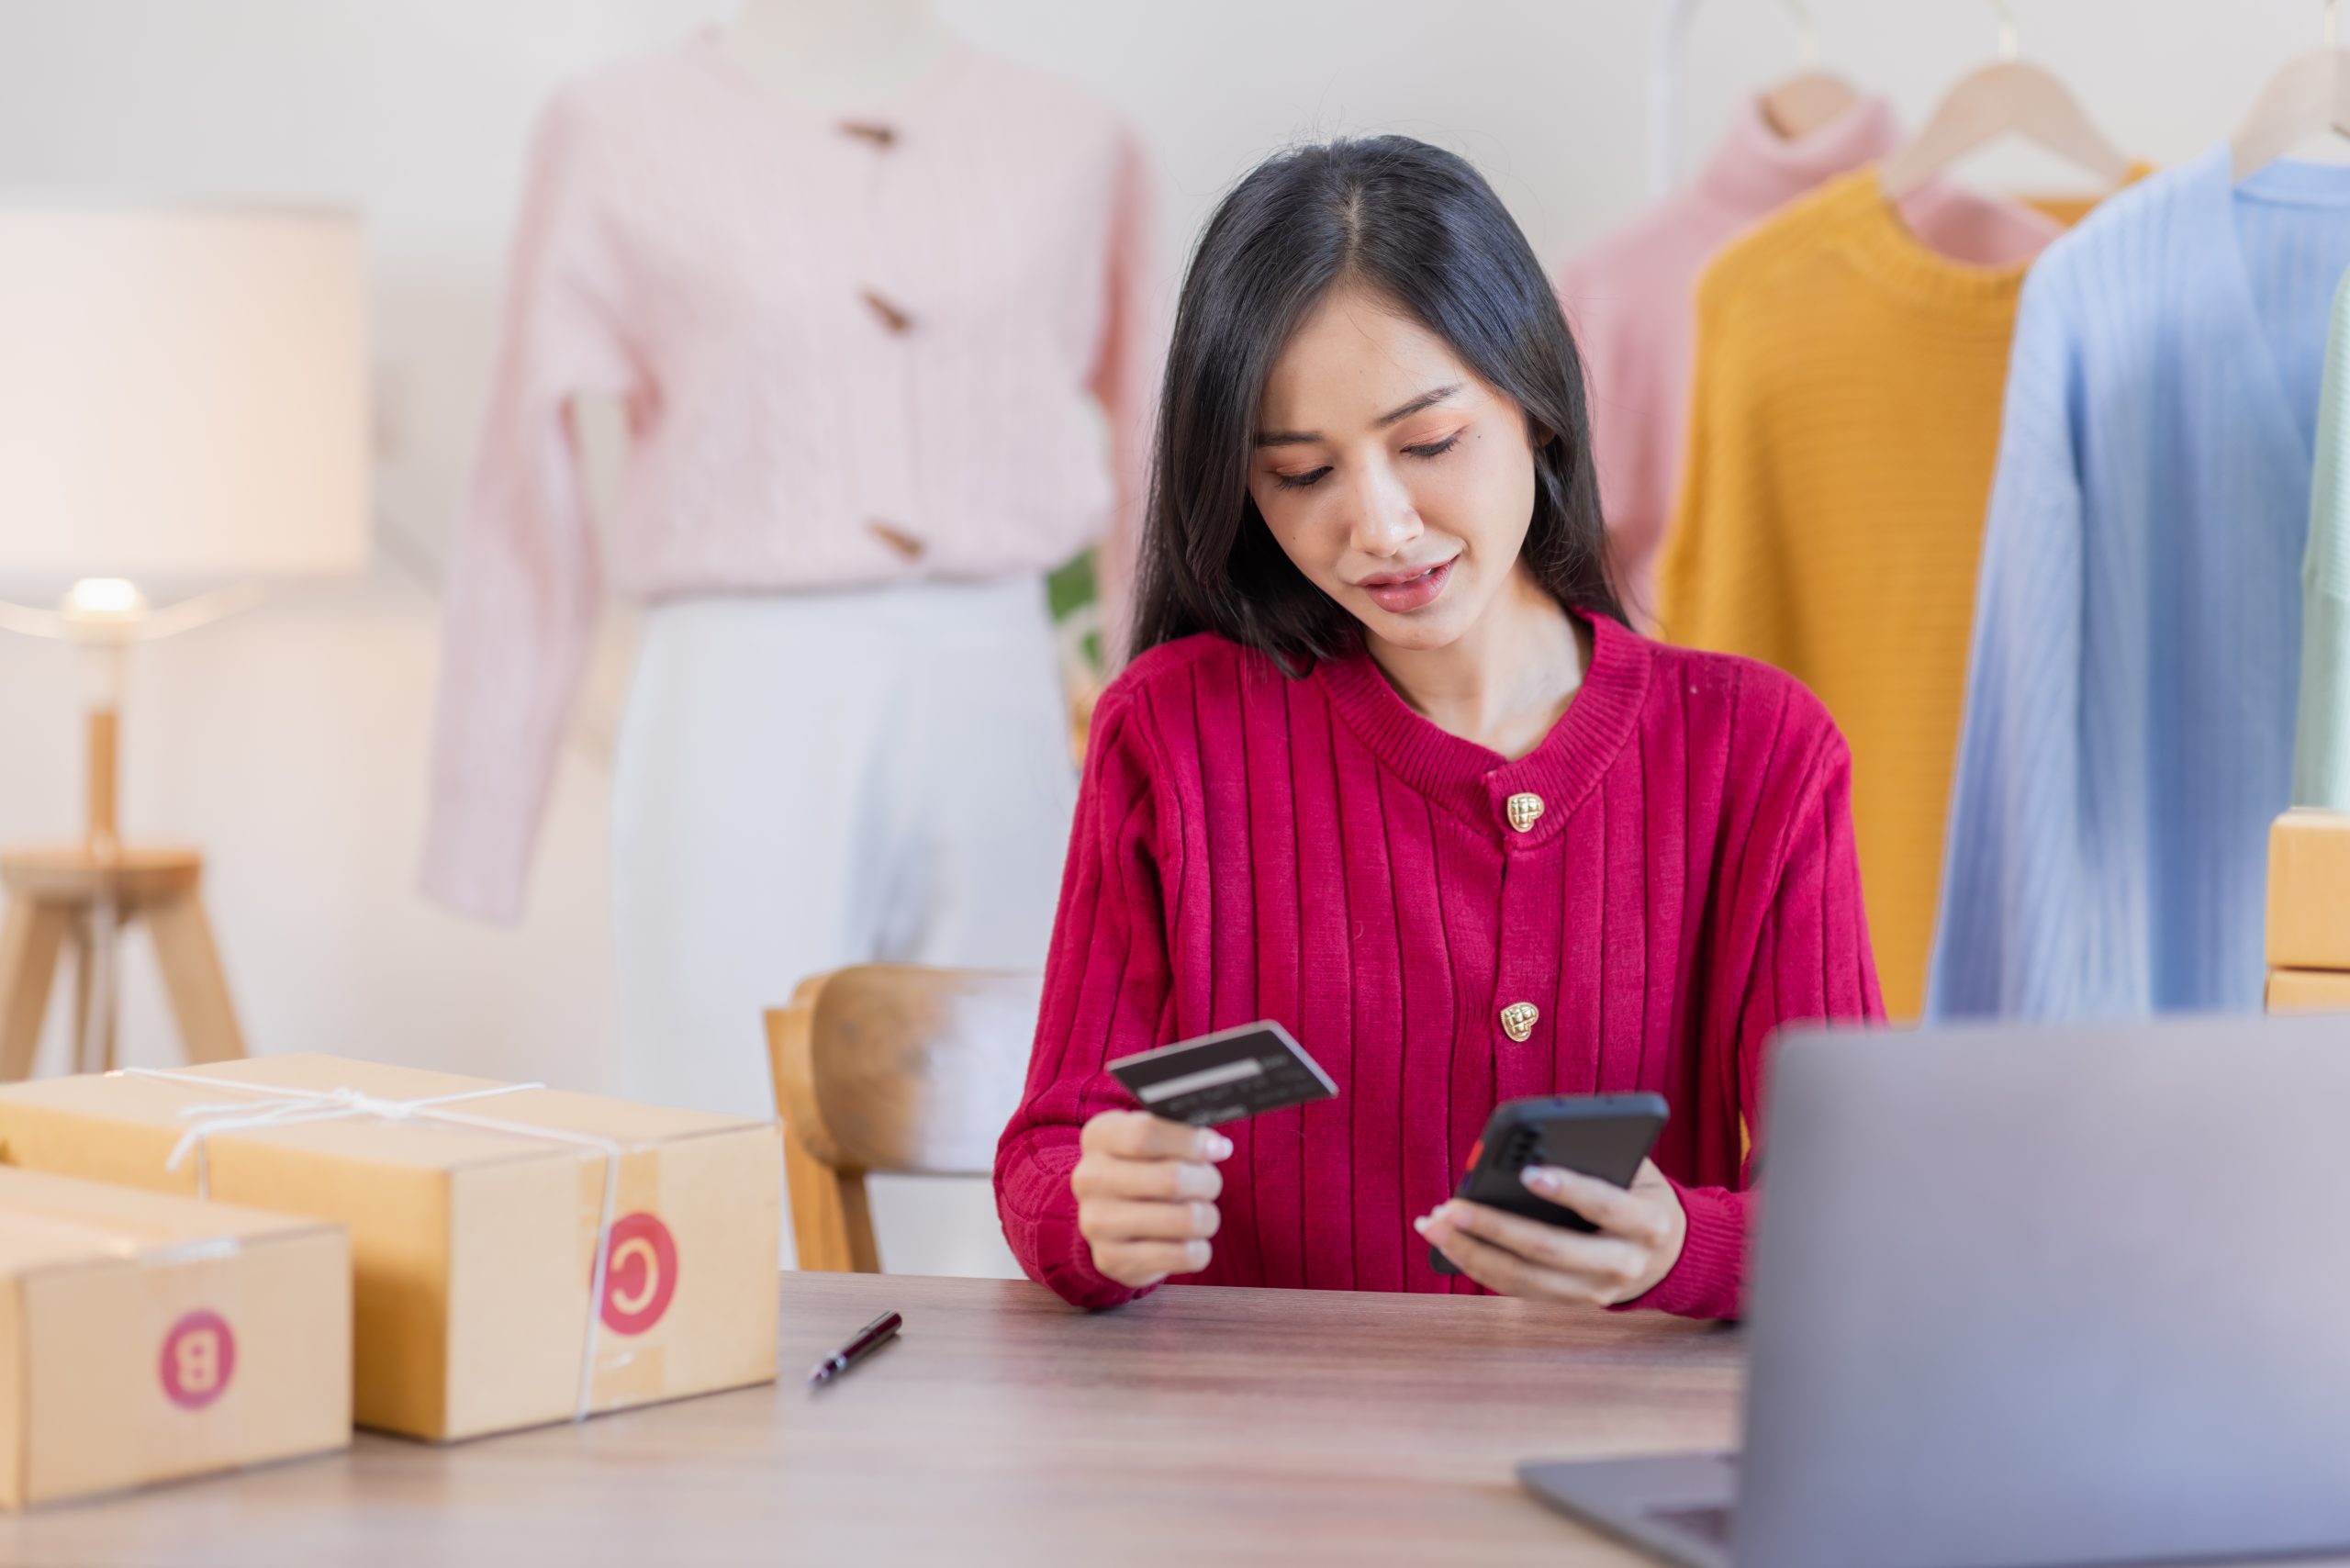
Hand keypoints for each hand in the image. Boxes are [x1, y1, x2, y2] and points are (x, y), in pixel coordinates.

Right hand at [1073, 1110, 1231, 1288]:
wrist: (1110, 1221)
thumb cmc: (1143, 1170)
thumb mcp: (1155, 1141)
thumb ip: (1185, 1136)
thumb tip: (1218, 1147)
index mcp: (1098, 1137)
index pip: (1147, 1134)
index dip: (1191, 1142)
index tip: (1217, 1149)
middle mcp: (1089, 1179)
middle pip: (1171, 1179)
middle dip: (1208, 1181)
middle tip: (1210, 1184)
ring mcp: (1096, 1223)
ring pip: (1184, 1220)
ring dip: (1208, 1217)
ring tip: (1201, 1214)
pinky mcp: (1112, 1260)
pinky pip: (1183, 1255)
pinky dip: (1200, 1249)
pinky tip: (1189, 1242)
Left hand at [1414, 1159, 1685, 1306]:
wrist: (1670, 1256)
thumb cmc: (1639, 1195)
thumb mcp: (1637, 1171)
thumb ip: (1599, 1157)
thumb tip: (1537, 1142)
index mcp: (1647, 1223)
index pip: (1605, 1205)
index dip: (1568, 1189)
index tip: (1526, 1170)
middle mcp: (1624, 1264)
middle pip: (1551, 1250)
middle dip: (1495, 1228)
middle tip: (1450, 1207)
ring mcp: (1596, 1292)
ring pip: (1525, 1279)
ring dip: (1471, 1253)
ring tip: (1433, 1224)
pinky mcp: (1570, 1304)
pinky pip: (1517, 1289)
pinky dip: (1477, 1266)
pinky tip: (1447, 1242)